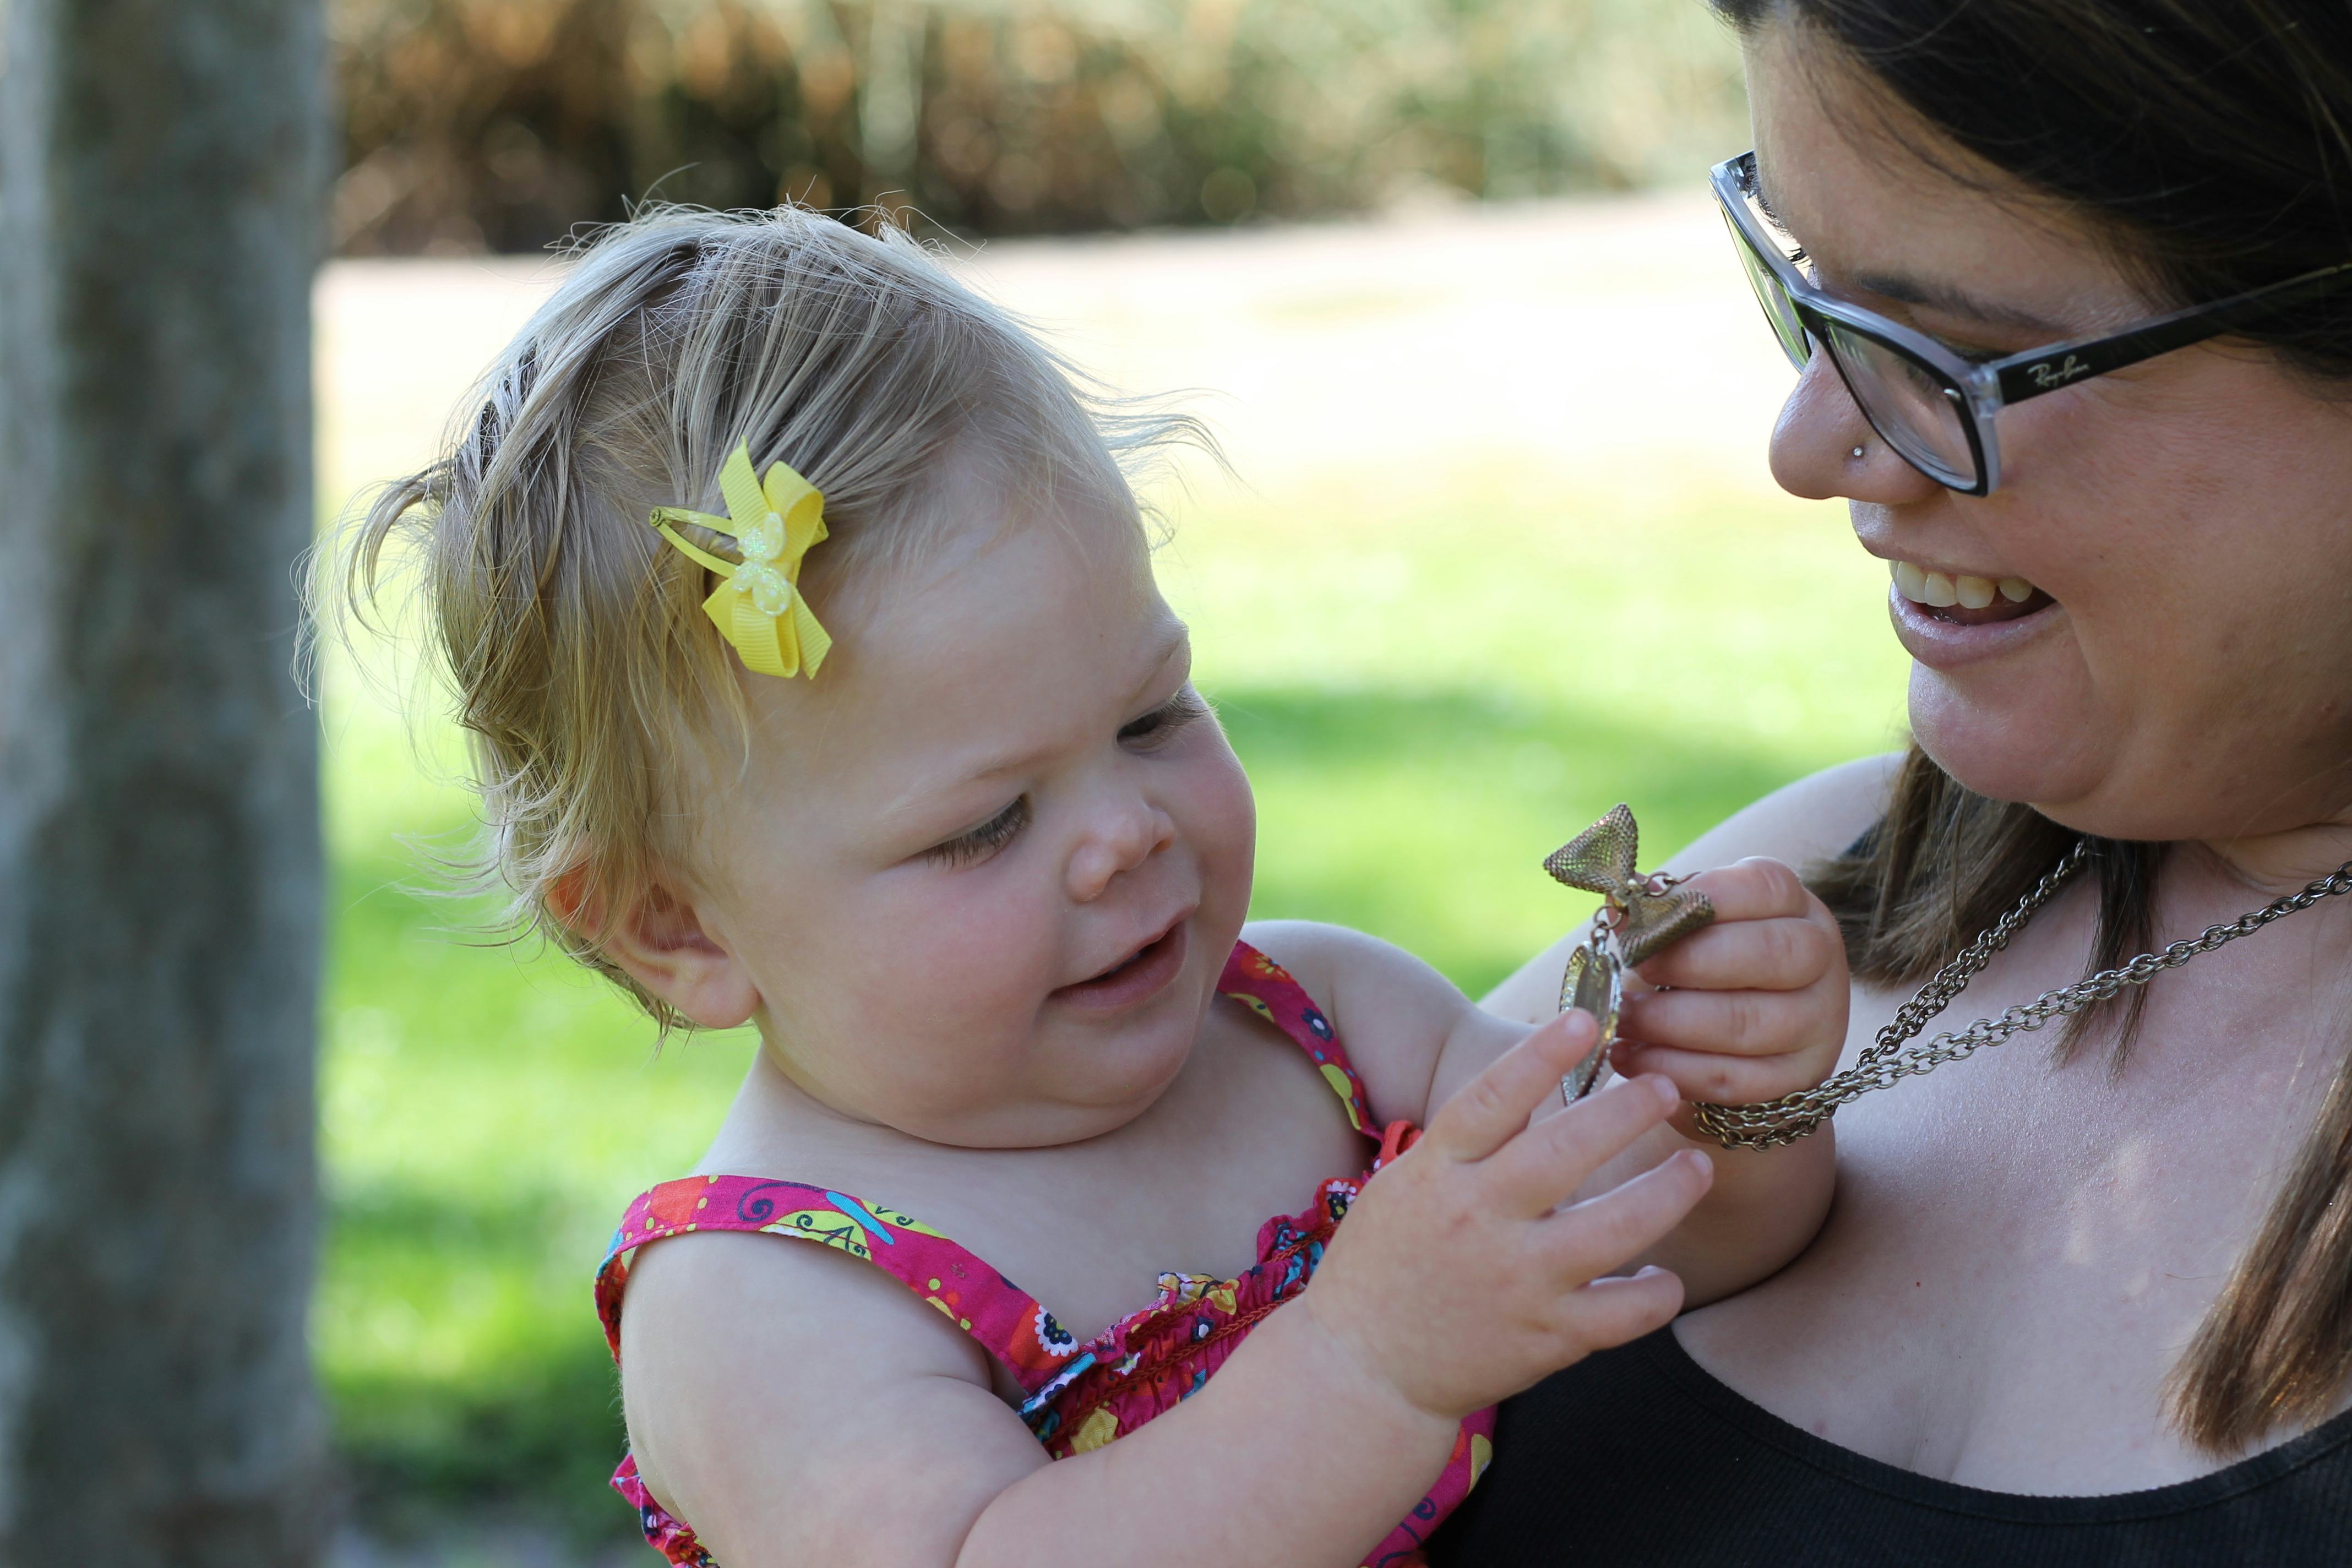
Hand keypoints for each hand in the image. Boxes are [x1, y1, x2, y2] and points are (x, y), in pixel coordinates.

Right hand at [1296, 1011, 1712, 1423]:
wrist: (1363, 1369)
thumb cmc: (1385, 1264)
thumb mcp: (1406, 1186)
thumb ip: (1467, 1145)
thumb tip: (1539, 1082)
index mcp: (1436, 1175)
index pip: (1491, 1100)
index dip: (1540, 1056)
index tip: (1585, 1019)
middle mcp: (1478, 1222)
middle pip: (1564, 1153)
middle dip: (1626, 1112)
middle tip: (1666, 1087)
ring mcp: (1516, 1283)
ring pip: (1615, 1230)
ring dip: (1667, 1193)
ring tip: (1697, 1167)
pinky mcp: (1545, 1339)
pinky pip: (1623, 1314)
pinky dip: (1656, 1294)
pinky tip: (1663, 1278)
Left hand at [1613, 857, 1847, 1110]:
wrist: (1737, 1035)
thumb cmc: (1703, 964)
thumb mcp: (1689, 927)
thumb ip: (1661, 917)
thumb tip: (1624, 917)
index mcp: (1793, 905)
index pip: (1767, 887)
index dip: (1707, 899)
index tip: (1651, 917)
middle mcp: (1820, 957)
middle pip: (1769, 954)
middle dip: (1690, 962)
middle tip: (1634, 968)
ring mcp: (1819, 1021)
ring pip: (1747, 1023)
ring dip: (1670, 1023)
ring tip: (1621, 1019)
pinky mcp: (1799, 1077)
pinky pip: (1735, 1079)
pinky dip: (1675, 1069)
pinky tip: (1633, 1058)